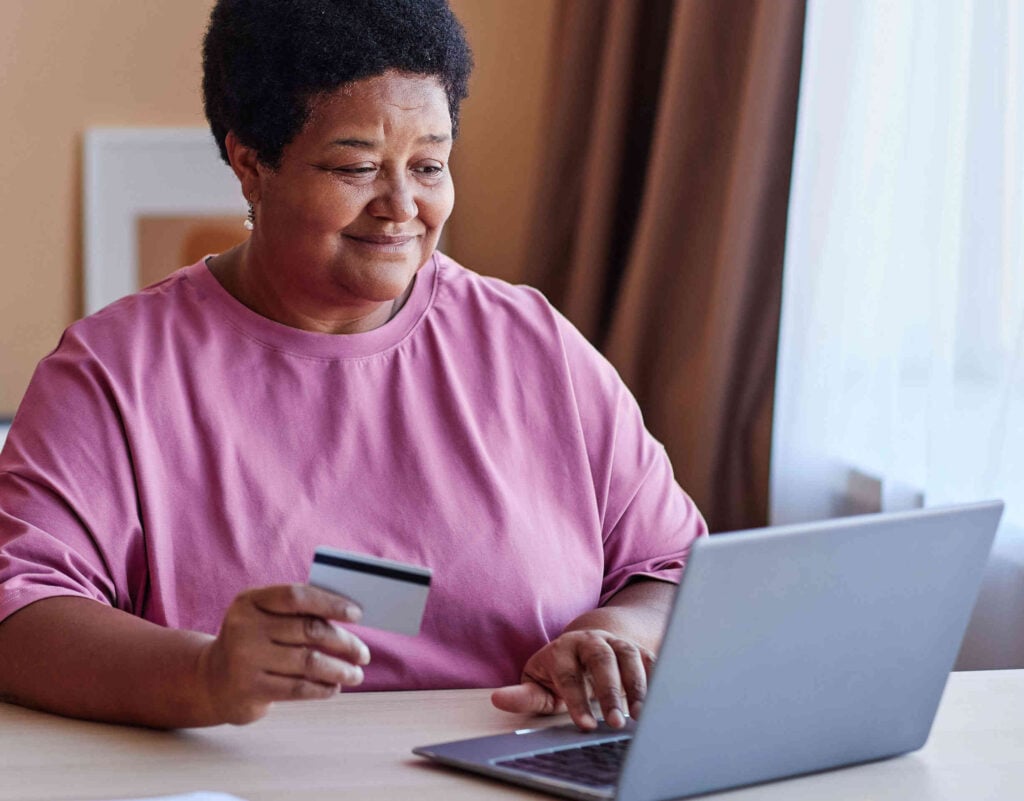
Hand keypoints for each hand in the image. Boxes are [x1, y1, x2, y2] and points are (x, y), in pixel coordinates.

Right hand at [197, 584, 369, 724]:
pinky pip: (298, 688)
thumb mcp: (263, 617)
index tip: (356, 614)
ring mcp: (245, 659)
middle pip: (308, 630)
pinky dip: (322, 688)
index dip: (330, 603)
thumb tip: (350, 614)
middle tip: (364, 653)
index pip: (296, 596)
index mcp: (250, 601)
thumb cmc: (254, 642)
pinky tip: (334, 688)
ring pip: (308, 662)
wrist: (212, 680)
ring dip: (340, 669)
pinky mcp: (250, 688)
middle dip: (344, 642)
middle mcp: (244, 627)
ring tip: (356, 674)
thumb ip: (297, 612)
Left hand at [491, 629, 654, 730]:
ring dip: (637, 686)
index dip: (576, 700)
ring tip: (641, 716)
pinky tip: (659, 702)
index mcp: (562, 648)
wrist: (585, 645)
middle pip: (601, 659)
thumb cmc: (558, 672)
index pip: (568, 674)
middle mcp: (590, 640)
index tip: (586, 726)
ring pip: (629, 656)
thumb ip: (523, 696)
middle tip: (615, 722)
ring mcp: (615, 642)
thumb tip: (498, 700)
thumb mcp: (538, 683)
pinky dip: (657, 679)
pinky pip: (650, 659)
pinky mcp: (636, 648)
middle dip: (609, 691)